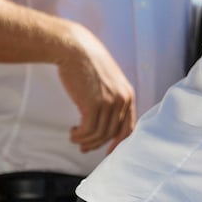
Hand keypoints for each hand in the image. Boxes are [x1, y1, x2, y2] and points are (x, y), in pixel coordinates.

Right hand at [55, 23, 136, 152]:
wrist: (76, 49)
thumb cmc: (87, 65)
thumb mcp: (106, 82)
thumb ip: (110, 100)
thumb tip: (101, 126)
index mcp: (128, 95)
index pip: (128, 127)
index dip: (118, 143)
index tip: (107, 152)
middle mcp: (123, 100)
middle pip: (112, 134)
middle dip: (96, 144)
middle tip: (83, 147)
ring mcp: (110, 102)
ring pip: (99, 134)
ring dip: (85, 140)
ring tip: (74, 137)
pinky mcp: (94, 104)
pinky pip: (88, 130)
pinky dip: (79, 136)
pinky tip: (72, 132)